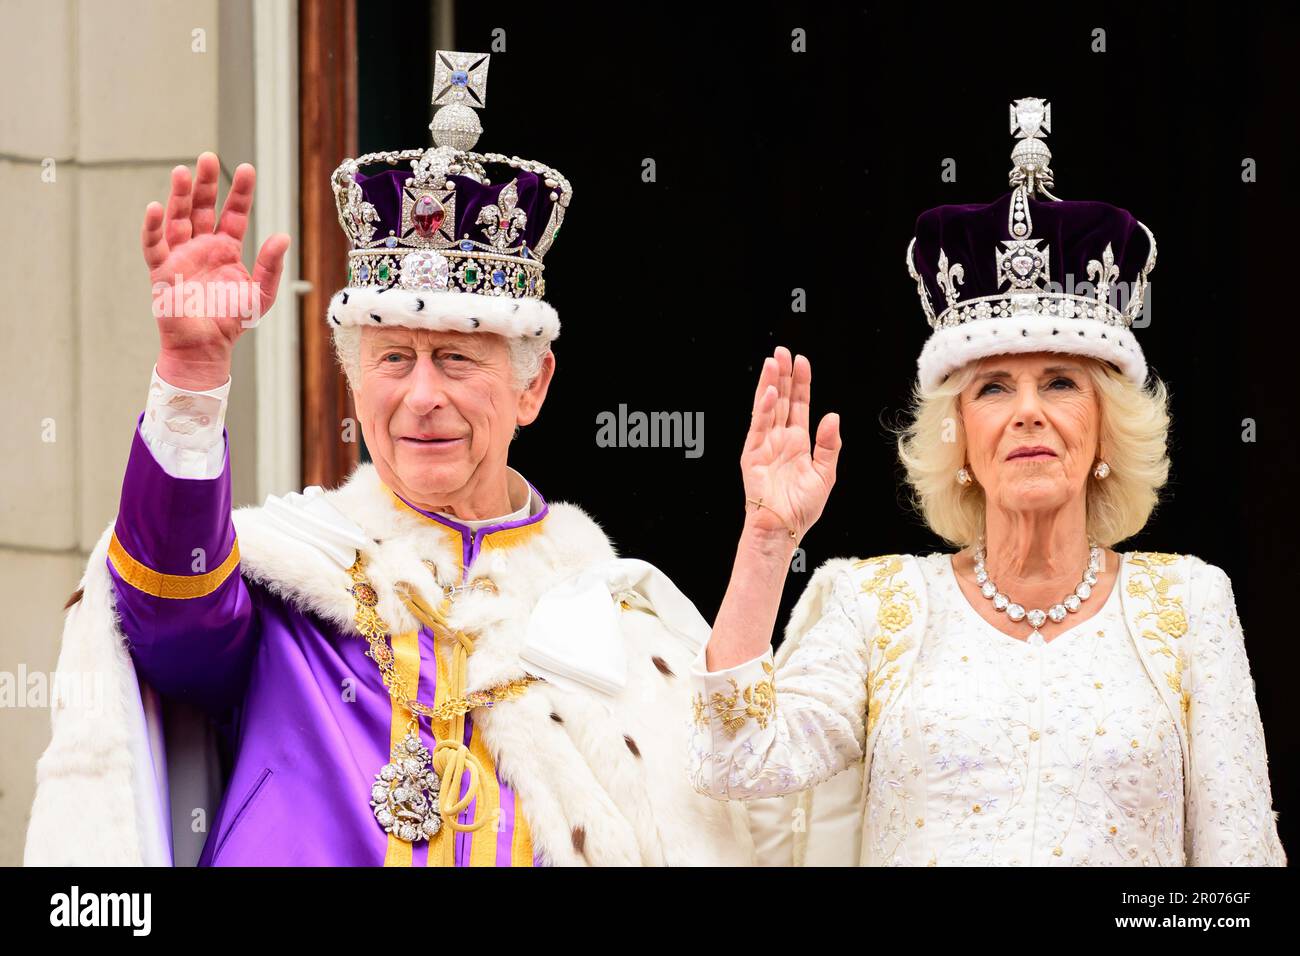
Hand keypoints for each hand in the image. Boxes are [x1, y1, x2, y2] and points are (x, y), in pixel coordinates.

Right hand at [141, 152, 290, 389]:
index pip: (233, 213)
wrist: (207, 346)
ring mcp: (180, 256)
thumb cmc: (232, 320)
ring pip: (177, 218)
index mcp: (226, 248)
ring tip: (181, 172)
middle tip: (207, 157)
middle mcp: (201, 246)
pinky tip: (155, 207)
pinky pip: (154, 245)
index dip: (239, 192)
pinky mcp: (161, 271)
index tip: (246, 169)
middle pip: (202, 207)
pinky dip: (152, 226)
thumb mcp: (260, 294)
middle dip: (205, 183)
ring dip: (178, 195)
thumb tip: (283, 236)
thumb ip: (271, 265)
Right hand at [740, 346, 841, 542]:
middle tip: (784, 352)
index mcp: (798, 442)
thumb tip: (832, 416)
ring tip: (773, 362)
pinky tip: (768, 393)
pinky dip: (763, 410)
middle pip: (782, 400)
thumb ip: (829, 446)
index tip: (802, 362)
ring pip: (768, 408)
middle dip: (783, 376)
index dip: (801, 384)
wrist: (783, 528)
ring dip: (770, 385)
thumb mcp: (825, 475)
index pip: (798, 406)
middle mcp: (780, 439)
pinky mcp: (752, 455)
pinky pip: (758, 427)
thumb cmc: (801, 509)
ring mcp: (765, 445)